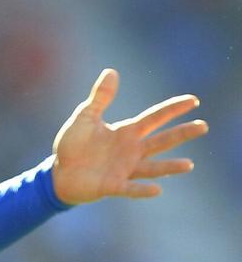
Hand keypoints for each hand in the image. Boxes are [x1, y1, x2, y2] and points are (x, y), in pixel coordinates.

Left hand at [50, 68, 206, 203]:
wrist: (58, 171)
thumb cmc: (73, 145)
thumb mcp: (85, 118)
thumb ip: (100, 98)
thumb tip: (111, 71)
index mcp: (126, 132)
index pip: (155, 118)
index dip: (173, 109)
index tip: (193, 100)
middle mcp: (131, 151)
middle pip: (162, 141)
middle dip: (182, 133)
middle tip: (203, 126)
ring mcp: (124, 169)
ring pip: (152, 167)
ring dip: (170, 166)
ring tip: (188, 164)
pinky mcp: (112, 186)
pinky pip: (130, 188)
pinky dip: (142, 190)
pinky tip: (156, 189)